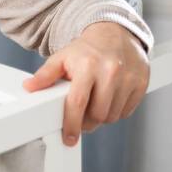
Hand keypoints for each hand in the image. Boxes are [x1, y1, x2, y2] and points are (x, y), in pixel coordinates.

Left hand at [22, 21, 149, 146]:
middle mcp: (110, 72)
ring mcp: (129, 78)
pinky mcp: (141, 83)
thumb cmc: (86, 50)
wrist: (114, 34)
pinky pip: (126, 111)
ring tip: (93, 105)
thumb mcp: (62, 58)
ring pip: (112, 116)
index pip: (77, 103)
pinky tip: (108, 100)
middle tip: (79, 120)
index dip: (71, 124)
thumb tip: (29, 87)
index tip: (68, 138)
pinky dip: (116, 112)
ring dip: (100, 118)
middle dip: (86, 123)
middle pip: (97, 114)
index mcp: (87, 66)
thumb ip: (45, 75)